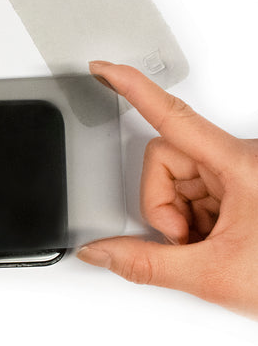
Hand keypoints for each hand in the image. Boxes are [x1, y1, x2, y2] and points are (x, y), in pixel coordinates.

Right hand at [77, 61, 257, 316]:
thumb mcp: (213, 275)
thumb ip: (147, 264)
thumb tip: (102, 251)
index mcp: (239, 164)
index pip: (171, 115)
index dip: (131, 88)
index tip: (104, 70)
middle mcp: (241, 159)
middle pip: (165, 157)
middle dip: (161, 202)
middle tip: (183, 237)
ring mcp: (241, 172)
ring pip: (175, 176)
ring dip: (177, 214)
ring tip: (206, 243)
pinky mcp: (241, 186)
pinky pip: (193, 190)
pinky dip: (191, 219)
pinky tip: (212, 240)